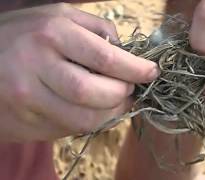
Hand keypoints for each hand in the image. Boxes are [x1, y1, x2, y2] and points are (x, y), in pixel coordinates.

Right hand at [0, 3, 158, 141]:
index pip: (106, 58)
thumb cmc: (25, 35)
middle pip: (96, 94)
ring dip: (111, 114)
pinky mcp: (24, 123)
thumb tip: (128, 52)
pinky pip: (69, 129)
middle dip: (122, 95)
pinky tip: (91, 108)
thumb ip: (96, 28)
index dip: (134, 69)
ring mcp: (27, 99)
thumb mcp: (58, 16)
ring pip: (85, 119)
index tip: (151, 73)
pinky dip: (90, 121)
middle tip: (129, 89)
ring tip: (116, 101)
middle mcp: (36, 67)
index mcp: (52, 34)